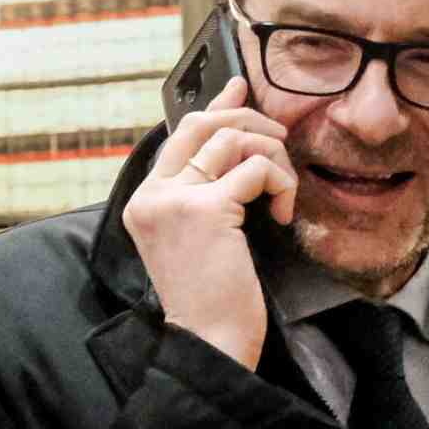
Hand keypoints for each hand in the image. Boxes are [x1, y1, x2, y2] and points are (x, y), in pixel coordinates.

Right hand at [121, 78, 297, 369]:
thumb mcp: (203, 237)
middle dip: (250, 120)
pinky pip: (256, 169)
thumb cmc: (214, 297)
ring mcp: (175, 199)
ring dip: (273, 158)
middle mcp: (152, 193)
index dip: (216, 108)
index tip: (240, 89)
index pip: (180, 134)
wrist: (209, 339)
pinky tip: (282, 215)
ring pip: (233, 140)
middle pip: (203, 124)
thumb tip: (239, 150)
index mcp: (145, 198)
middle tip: (281, 138)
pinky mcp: (205, 209)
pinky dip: (280, 183)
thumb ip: (209, 193)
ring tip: (283, 193)